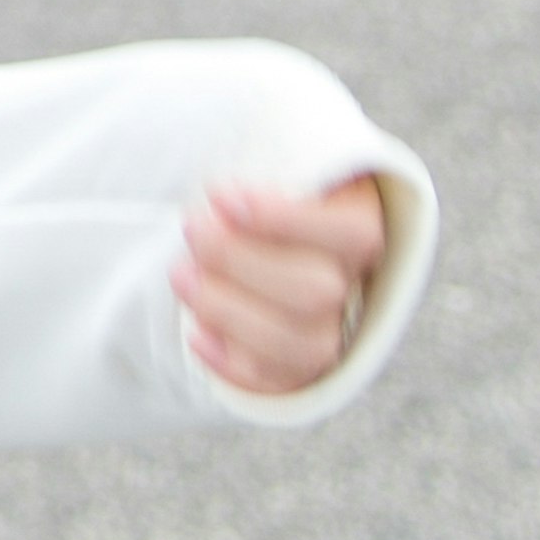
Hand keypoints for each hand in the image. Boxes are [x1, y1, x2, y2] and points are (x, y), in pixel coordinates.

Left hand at [175, 176, 387, 395]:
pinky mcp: (295, 369)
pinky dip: (231, 364)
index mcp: (359, 224)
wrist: (249, 241)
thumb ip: (265, 156)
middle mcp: (353, 283)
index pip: (351, 234)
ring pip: (300, 342)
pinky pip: (276, 382)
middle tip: (191, 228)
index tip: (221, 195)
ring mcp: (328, 330)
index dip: (286, 220)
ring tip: (180, 274)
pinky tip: (194, 333)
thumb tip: (229, 180)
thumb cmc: (257, 194)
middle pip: (318, 290)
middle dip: (241, 261)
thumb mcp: (269, 162)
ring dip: (230, 309)